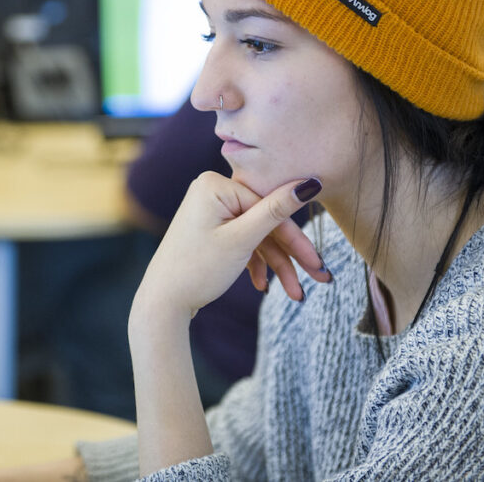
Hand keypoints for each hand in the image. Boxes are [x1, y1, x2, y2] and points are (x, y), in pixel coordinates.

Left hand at [134, 173, 328, 320]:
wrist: (162, 303)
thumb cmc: (197, 269)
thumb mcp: (242, 240)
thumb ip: (276, 211)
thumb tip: (309, 182)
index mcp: (215, 184)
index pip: (269, 207)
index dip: (296, 239)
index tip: (319, 264)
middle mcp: (212, 191)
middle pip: (265, 222)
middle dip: (290, 255)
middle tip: (321, 279)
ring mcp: (210, 210)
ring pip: (256, 235)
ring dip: (276, 264)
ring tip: (296, 294)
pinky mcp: (210, 229)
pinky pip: (241, 241)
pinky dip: (254, 262)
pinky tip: (262, 285)